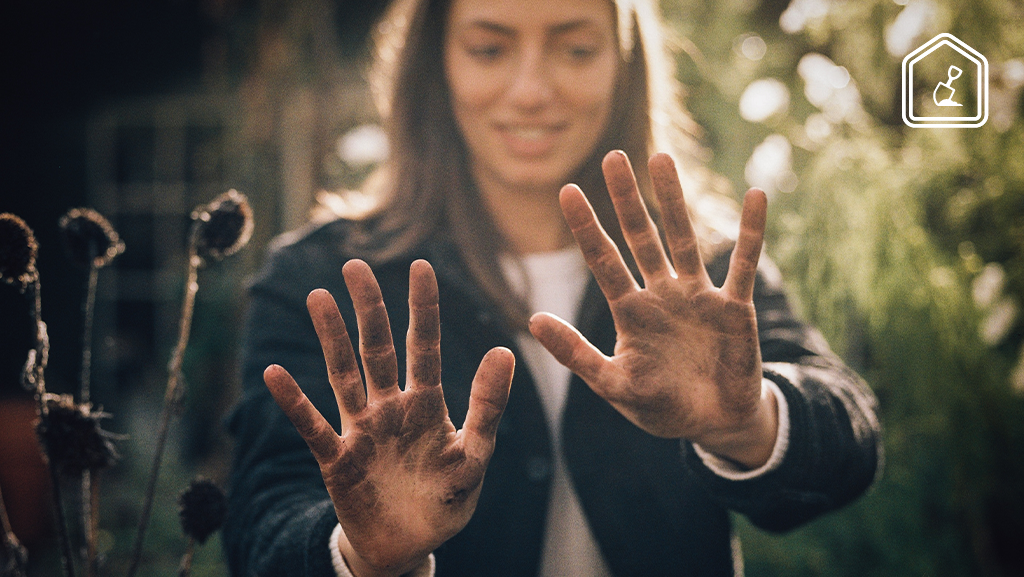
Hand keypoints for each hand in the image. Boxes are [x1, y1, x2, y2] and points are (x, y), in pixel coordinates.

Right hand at [263, 259, 514, 576]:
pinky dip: (294, 402)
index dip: (422, 308)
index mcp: (426, 404)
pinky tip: (275, 374)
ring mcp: (361, 430)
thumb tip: (503, 351)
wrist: (409, 546)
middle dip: (368, 308)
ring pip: (342, 374)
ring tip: (318, 297)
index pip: (423, 346)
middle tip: (355, 265)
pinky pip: (313, 425)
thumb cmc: (446, 501)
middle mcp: (390, 408)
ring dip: (330, 338)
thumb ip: (487, 407)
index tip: (421, 266)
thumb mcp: (474, 456)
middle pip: (376, 349)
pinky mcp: (336, 459)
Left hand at [529, 151, 776, 468]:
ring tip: (661, 158)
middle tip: (612, 157)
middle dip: (626, 199)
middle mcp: (661, 294)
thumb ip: (575, 354)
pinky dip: (750, 231)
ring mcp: (698, 295)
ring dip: (673, 199)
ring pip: (683, 238)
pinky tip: (755, 195)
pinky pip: (744, 263)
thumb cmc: (661, 406)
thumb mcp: (613, 384)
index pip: (603, 260)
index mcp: (630, 311)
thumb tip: (531, 320)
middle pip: (640, 237)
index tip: (567, 190)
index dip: (587, 227)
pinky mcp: (735, 306)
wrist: (714, 425)